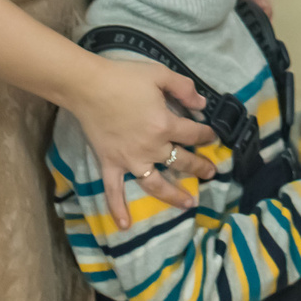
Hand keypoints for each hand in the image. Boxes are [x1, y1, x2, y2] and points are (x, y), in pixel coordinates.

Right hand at [66, 55, 218, 227]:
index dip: (206, 133)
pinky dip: (118, 209)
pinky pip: (113, 191)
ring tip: (189, 203)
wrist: (88, 85)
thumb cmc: (124, 77)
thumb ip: (184, 88)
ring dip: (173, 195)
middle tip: (211, 172)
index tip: (212, 135)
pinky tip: (125, 226)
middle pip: (181, 160)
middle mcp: (151, 147)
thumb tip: (202, 104)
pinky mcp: (110, 163)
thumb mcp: (160, 74)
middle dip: (199, 166)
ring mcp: (130, 159)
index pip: (193, 133)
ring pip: (156, 183)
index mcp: (164, 125)